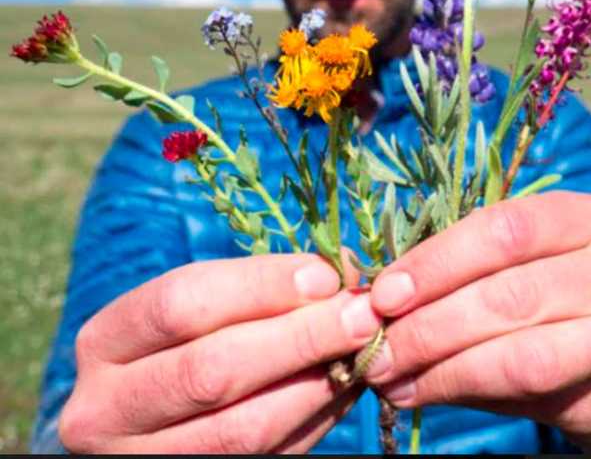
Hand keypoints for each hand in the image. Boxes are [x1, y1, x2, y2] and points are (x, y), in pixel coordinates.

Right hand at [59, 253, 381, 453]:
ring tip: (364, 349)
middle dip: (299, 337)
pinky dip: (314, 419)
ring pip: (243, 429)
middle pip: (212, 371)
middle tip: (361, 314)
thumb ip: (248, 293)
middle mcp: (105, 410)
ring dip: (316, 384)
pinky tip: (344, 385)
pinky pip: (267, 457)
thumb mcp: (189, 310)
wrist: (140, 419)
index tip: (324, 274)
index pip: (179, 304)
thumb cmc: (174, 344)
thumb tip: (332, 275)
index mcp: (103, 342)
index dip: (258, 286)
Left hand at [366, 191, 590, 450]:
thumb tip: (370, 300)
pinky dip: (466, 392)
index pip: (505, 230)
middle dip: (429, 325)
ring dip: (441, 368)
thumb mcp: (510, 269)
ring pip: (523, 354)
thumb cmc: (547, 298)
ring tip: (387, 376)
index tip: (383, 294)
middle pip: (510, 294)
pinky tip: (422, 391)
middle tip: (372, 348)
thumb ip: (455, 279)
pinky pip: (535, 396)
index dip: (438, 262)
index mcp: (575, 221)